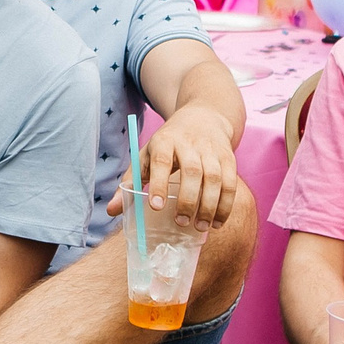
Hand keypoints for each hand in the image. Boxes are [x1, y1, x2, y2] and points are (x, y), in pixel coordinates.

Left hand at [115, 106, 239, 232]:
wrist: (203, 117)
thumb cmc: (168, 144)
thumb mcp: (147, 155)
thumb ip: (131, 182)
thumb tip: (112, 210)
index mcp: (164, 141)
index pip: (161, 161)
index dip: (158, 183)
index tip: (155, 207)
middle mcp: (189, 143)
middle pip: (192, 171)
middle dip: (188, 199)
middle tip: (181, 222)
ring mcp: (211, 150)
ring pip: (214, 178)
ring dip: (209, 205)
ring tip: (200, 227)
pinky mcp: (229, 157)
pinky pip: (231, 183)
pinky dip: (226, 205)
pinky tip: (217, 222)